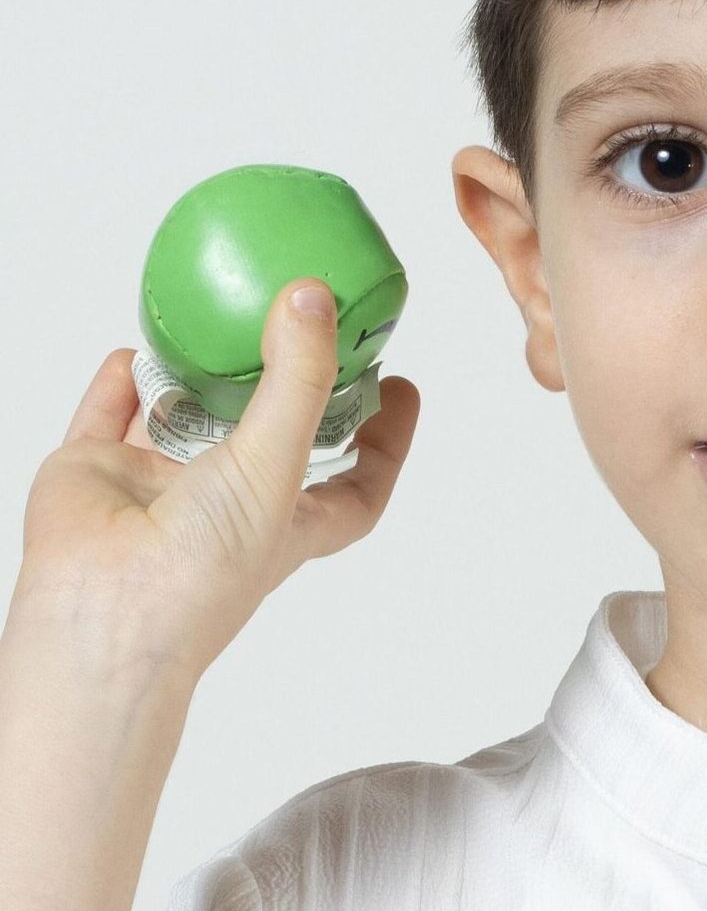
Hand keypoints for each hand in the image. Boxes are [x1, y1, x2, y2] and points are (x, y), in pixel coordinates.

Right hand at [7, 278, 420, 685]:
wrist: (100, 613)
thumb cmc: (202, 571)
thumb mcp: (276, 467)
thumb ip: (299, 381)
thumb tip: (313, 298)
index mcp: (286, 522)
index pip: (357, 486)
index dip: (386, 442)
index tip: (404, 389)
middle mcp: (227, 505)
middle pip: (271, 440)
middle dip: (288, 391)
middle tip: (309, 331)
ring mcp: (160, 491)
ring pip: (186, 421)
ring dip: (202, 378)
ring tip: (226, 321)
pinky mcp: (98, 476)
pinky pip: (108, 419)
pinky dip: (121, 385)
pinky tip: (134, 353)